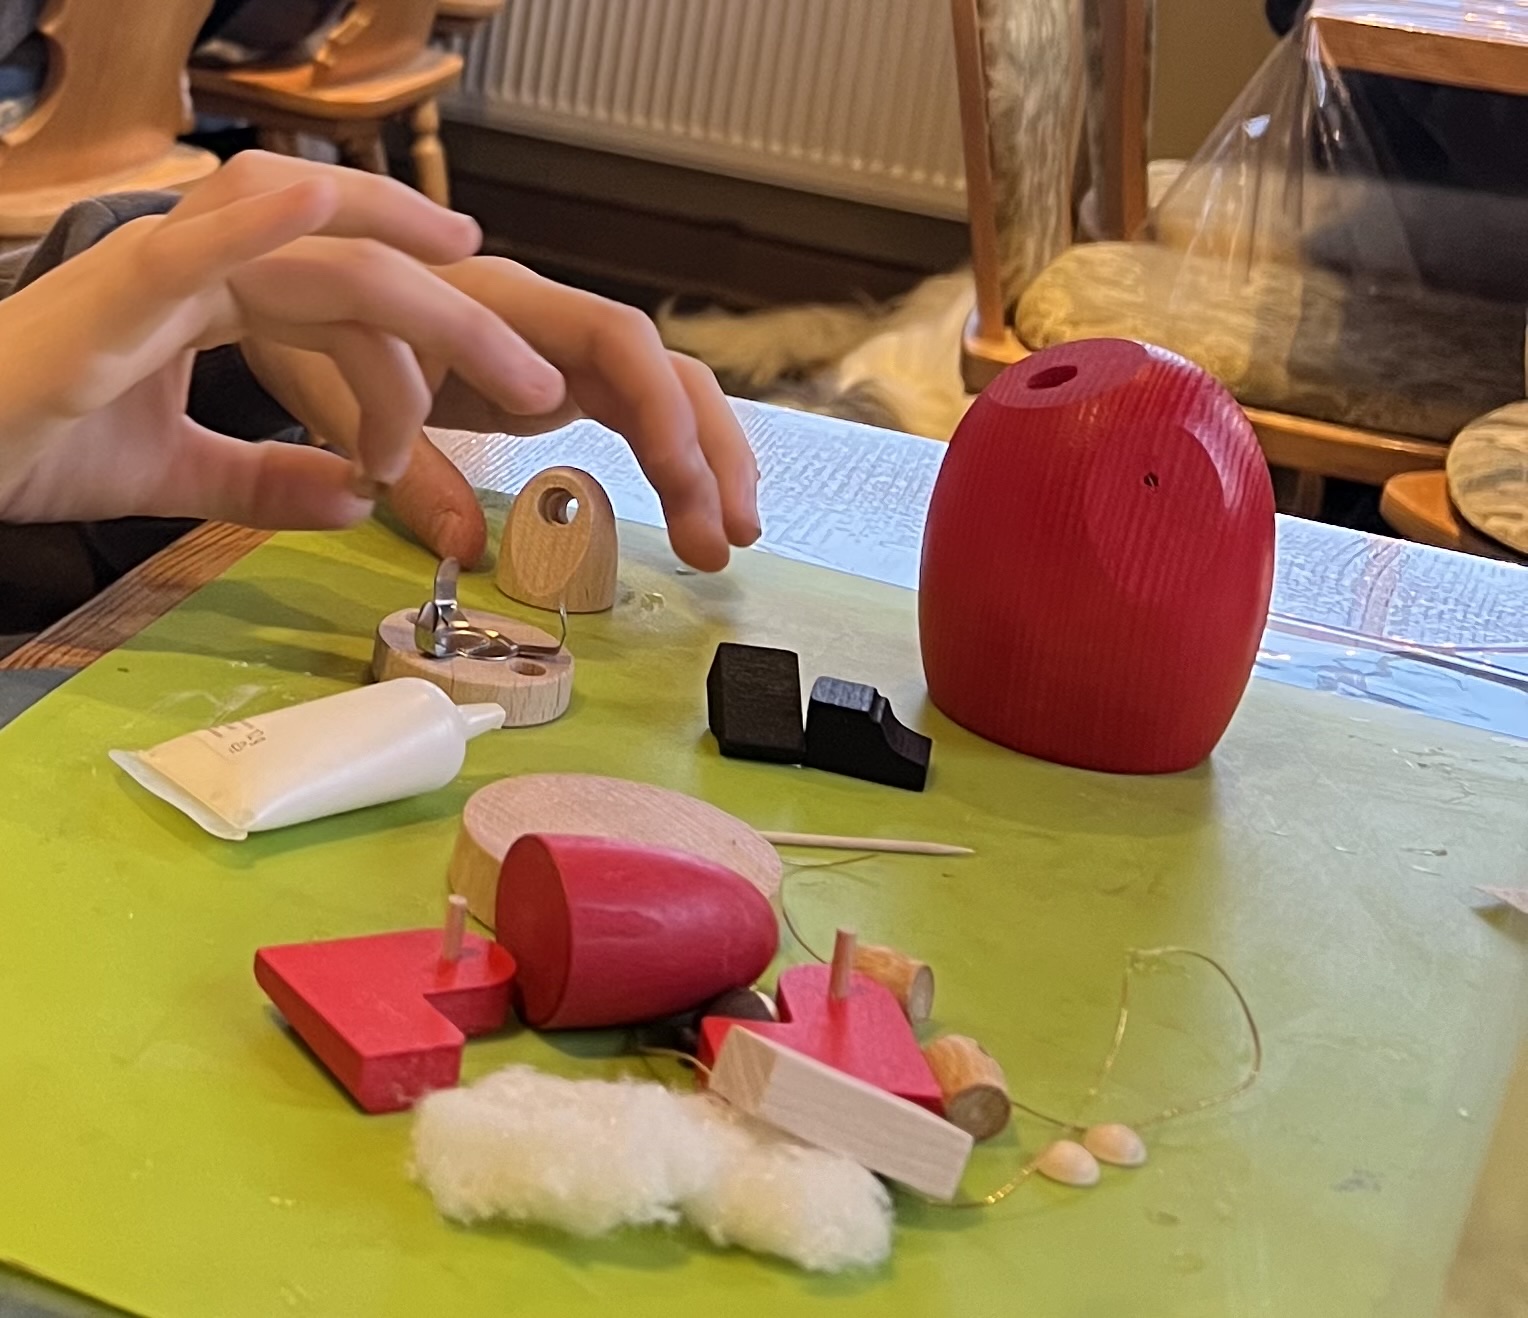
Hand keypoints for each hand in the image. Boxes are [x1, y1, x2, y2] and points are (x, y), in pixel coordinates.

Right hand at [0, 152, 566, 530]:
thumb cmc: (33, 445)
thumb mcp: (181, 476)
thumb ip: (269, 481)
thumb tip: (355, 500)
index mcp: (220, 297)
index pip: (349, 297)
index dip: (426, 338)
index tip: (479, 403)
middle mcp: (203, 265)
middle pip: (361, 272)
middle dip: (462, 324)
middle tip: (540, 384)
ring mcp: (162, 267)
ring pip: (320, 260)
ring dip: (423, 302)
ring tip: (505, 355)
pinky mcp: (115, 292)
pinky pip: (203, 242)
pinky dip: (268, 220)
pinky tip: (328, 208)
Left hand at [248, 256, 761, 571]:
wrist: (286, 282)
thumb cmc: (304, 319)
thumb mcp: (334, 394)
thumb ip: (402, 464)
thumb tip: (467, 550)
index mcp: (502, 306)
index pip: (615, 341)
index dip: (658, 407)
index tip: (679, 482)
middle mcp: (546, 320)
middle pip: (663, 370)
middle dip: (706, 450)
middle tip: (727, 537)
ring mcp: (556, 350)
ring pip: (663, 391)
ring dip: (707, 461)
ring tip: (730, 538)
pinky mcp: (553, 379)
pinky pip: (633, 410)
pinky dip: (669, 459)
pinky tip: (692, 507)